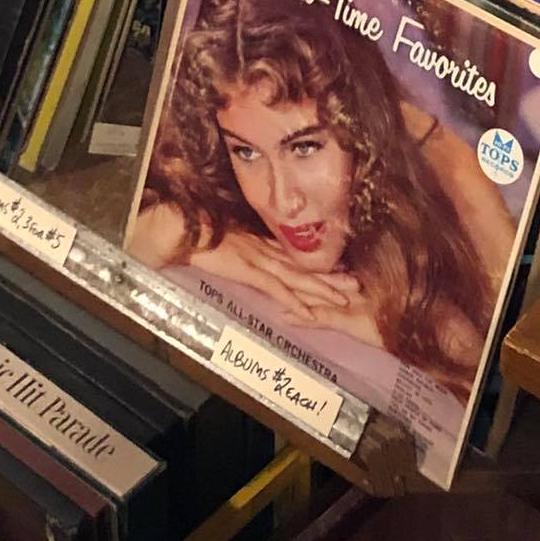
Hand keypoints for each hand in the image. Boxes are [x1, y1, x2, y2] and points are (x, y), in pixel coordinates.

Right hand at [190, 235, 360, 323]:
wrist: (183, 228)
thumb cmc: (198, 232)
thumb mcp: (224, 239)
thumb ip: (239, 247)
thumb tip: (245, 253)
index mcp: (258, 244)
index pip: (293, 257)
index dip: (316, 266)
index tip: (338, 269)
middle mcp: (264, 251)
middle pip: (303, 267)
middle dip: (330, 278)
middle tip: (356, 285)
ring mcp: (258, 260)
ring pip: (297, 278)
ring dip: (321, 290)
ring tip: (344, 300)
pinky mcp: (248, 270)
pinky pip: (276, 289)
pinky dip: (293, 301)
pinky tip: (309, 312)